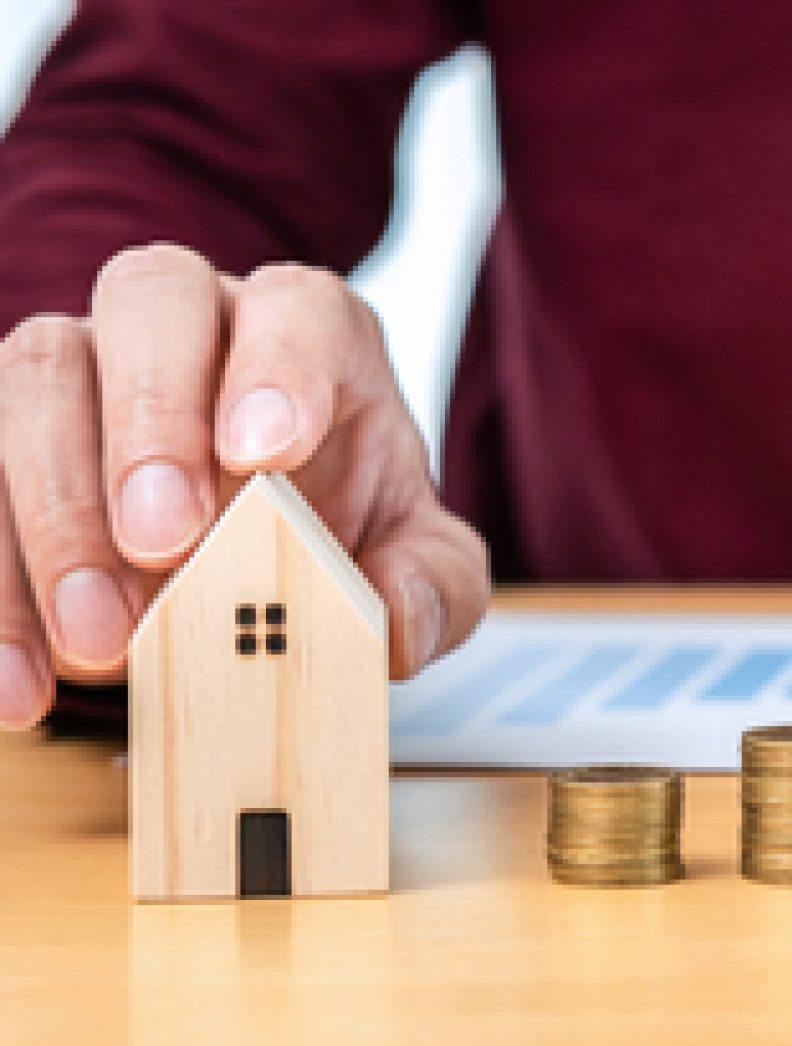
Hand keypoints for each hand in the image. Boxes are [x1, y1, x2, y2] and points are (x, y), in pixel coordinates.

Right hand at [0, 244, 489, 724]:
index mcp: (306, 331)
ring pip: (31, 381)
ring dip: (54, 515)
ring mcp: (78, 367)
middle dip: (150, 421)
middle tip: (165, 541)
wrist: (254, 559)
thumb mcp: (419, 565)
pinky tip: (14, 684)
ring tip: (99, 641)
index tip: (265, 453)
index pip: (295, 306)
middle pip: (147, 303)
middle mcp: (184, 322)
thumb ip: (437, 585)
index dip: (277, 365)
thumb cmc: (344, 531)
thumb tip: (395, 616)